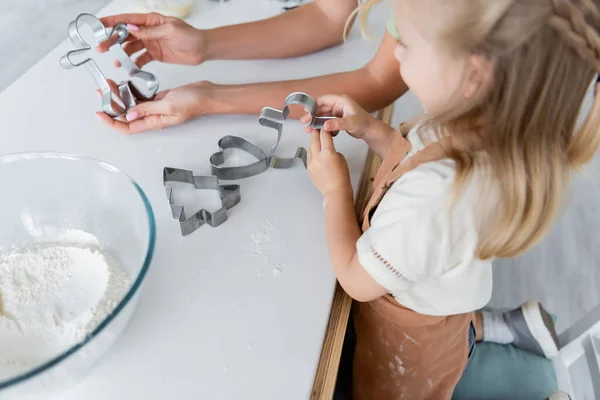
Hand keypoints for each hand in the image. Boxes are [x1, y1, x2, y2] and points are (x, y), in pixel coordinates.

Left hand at [95, 81, 212, 133]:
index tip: (100, 113)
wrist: (207, 95)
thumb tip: (128, 114)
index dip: (112, 123)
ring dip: (120, 97)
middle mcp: (152, 117)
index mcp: (154, 122)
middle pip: (126, 116)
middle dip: (112, 106)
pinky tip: (126, 84)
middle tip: (103, 92)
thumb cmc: (193, 102)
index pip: (127, 127)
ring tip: (111, 84)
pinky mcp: (158, 99)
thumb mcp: (168, 105)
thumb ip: (148, 109)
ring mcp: (155, 108)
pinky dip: (131, 91)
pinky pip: (140, 98)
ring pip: (132, 105)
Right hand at [98, 13, 205, 67]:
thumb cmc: (190, 36)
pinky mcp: (155, 55)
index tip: (98, 24)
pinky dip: (134, 64)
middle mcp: (149, 31)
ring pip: (131, 48)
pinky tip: (129, 69)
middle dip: (112, 40)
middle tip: (101, 47)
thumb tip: (131, 28)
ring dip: (122, 54)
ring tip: (116, 62)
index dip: (112, 21)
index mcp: (151, 20)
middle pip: (125, 35)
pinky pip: (141, 59)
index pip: (128, 19)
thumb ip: (150, 31)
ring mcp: (151, 43)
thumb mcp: (170, 31)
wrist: (202, 49)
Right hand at [301, 95, 377, 139]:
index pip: (324, 100)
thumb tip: (325, 125)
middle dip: (312, 115)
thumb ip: (337, 124)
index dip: (314, 105)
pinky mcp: (338, 119)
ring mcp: (338, 112)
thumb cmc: (363, 124)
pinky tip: (316, 131)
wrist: (370, 131)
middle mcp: (338, 104)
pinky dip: (321, 125)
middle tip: (304, 122)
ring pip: (323, 115)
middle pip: (321, 108)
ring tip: (308, 129)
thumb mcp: (350, 123)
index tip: (306, 111)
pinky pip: (327, 120)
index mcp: (341, 100)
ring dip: (316, 121)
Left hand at [307, 129, 351, 197]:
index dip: (324, 128)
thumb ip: (332, 150)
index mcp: (328, 153)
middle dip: (315, 132)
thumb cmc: (342, 175)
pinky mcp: (308, 168)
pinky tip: (315, 150)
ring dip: (312, 141)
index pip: (324, 135)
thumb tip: (326, 148)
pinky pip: (308, 156)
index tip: (324, 125)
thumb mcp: (341, 158)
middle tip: (317, 127)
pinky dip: (312, 151)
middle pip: (314, 139)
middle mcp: (317, 156)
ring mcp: (311, 162)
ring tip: (316, 138)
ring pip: (309, 147)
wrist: (335, 191)